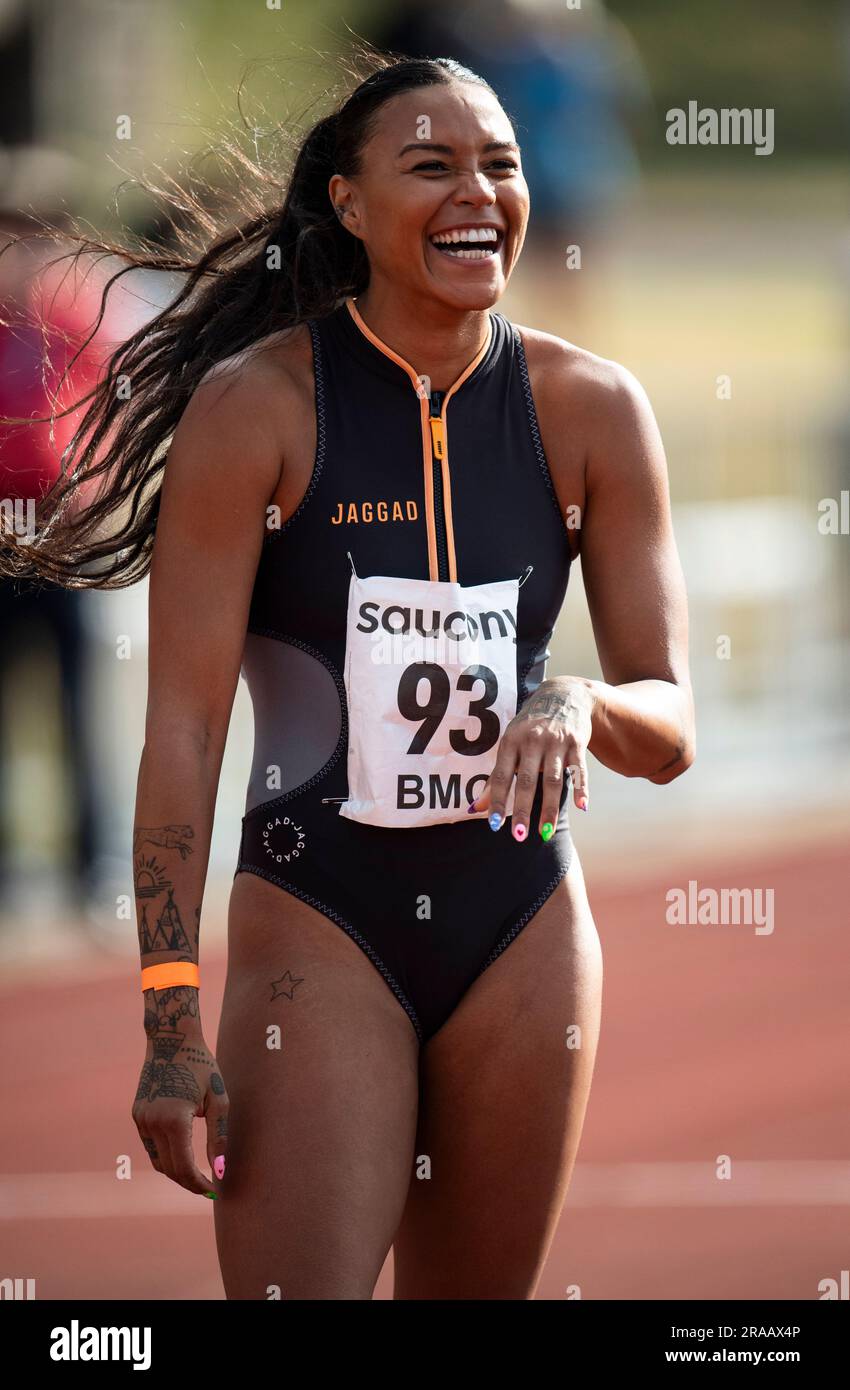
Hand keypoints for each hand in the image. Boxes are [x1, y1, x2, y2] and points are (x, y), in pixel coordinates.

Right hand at [132, 997, 227, 1197]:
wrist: (171, 1038)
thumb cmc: (201, 1066)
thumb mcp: (217, 1101)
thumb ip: (218, 1138)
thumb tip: (220, 1170)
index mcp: (173, 1121)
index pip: (184, 1168)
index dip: (199, 1183)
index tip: (214, 1190)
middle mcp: (152, 1123)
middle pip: (169, 1169)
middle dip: (188, 1182)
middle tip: (208, 1187)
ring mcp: (141, 1119)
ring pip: (157, 1160)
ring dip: (175, 1172)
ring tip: (197, 1176)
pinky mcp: (137, 1114)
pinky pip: (150, 1145)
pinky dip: (165, 1156)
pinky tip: (181, 1156)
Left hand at [470, 677, 592, 838]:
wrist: (562, 693)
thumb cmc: (529, 726)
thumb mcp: (509, 744)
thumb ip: (495, 776)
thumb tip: (474, 808)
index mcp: (510, 741)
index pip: (501, 775)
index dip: (496, 800)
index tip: (493, 825)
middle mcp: (532, 740)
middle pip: (526, 781)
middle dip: (521, 809)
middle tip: (518, 835)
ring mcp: (556, 741)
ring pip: (553, 780)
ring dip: (548, 808)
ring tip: (544, 833)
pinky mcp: (577, 742)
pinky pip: (579, 769)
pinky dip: (581, 788)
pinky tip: (581, 807)